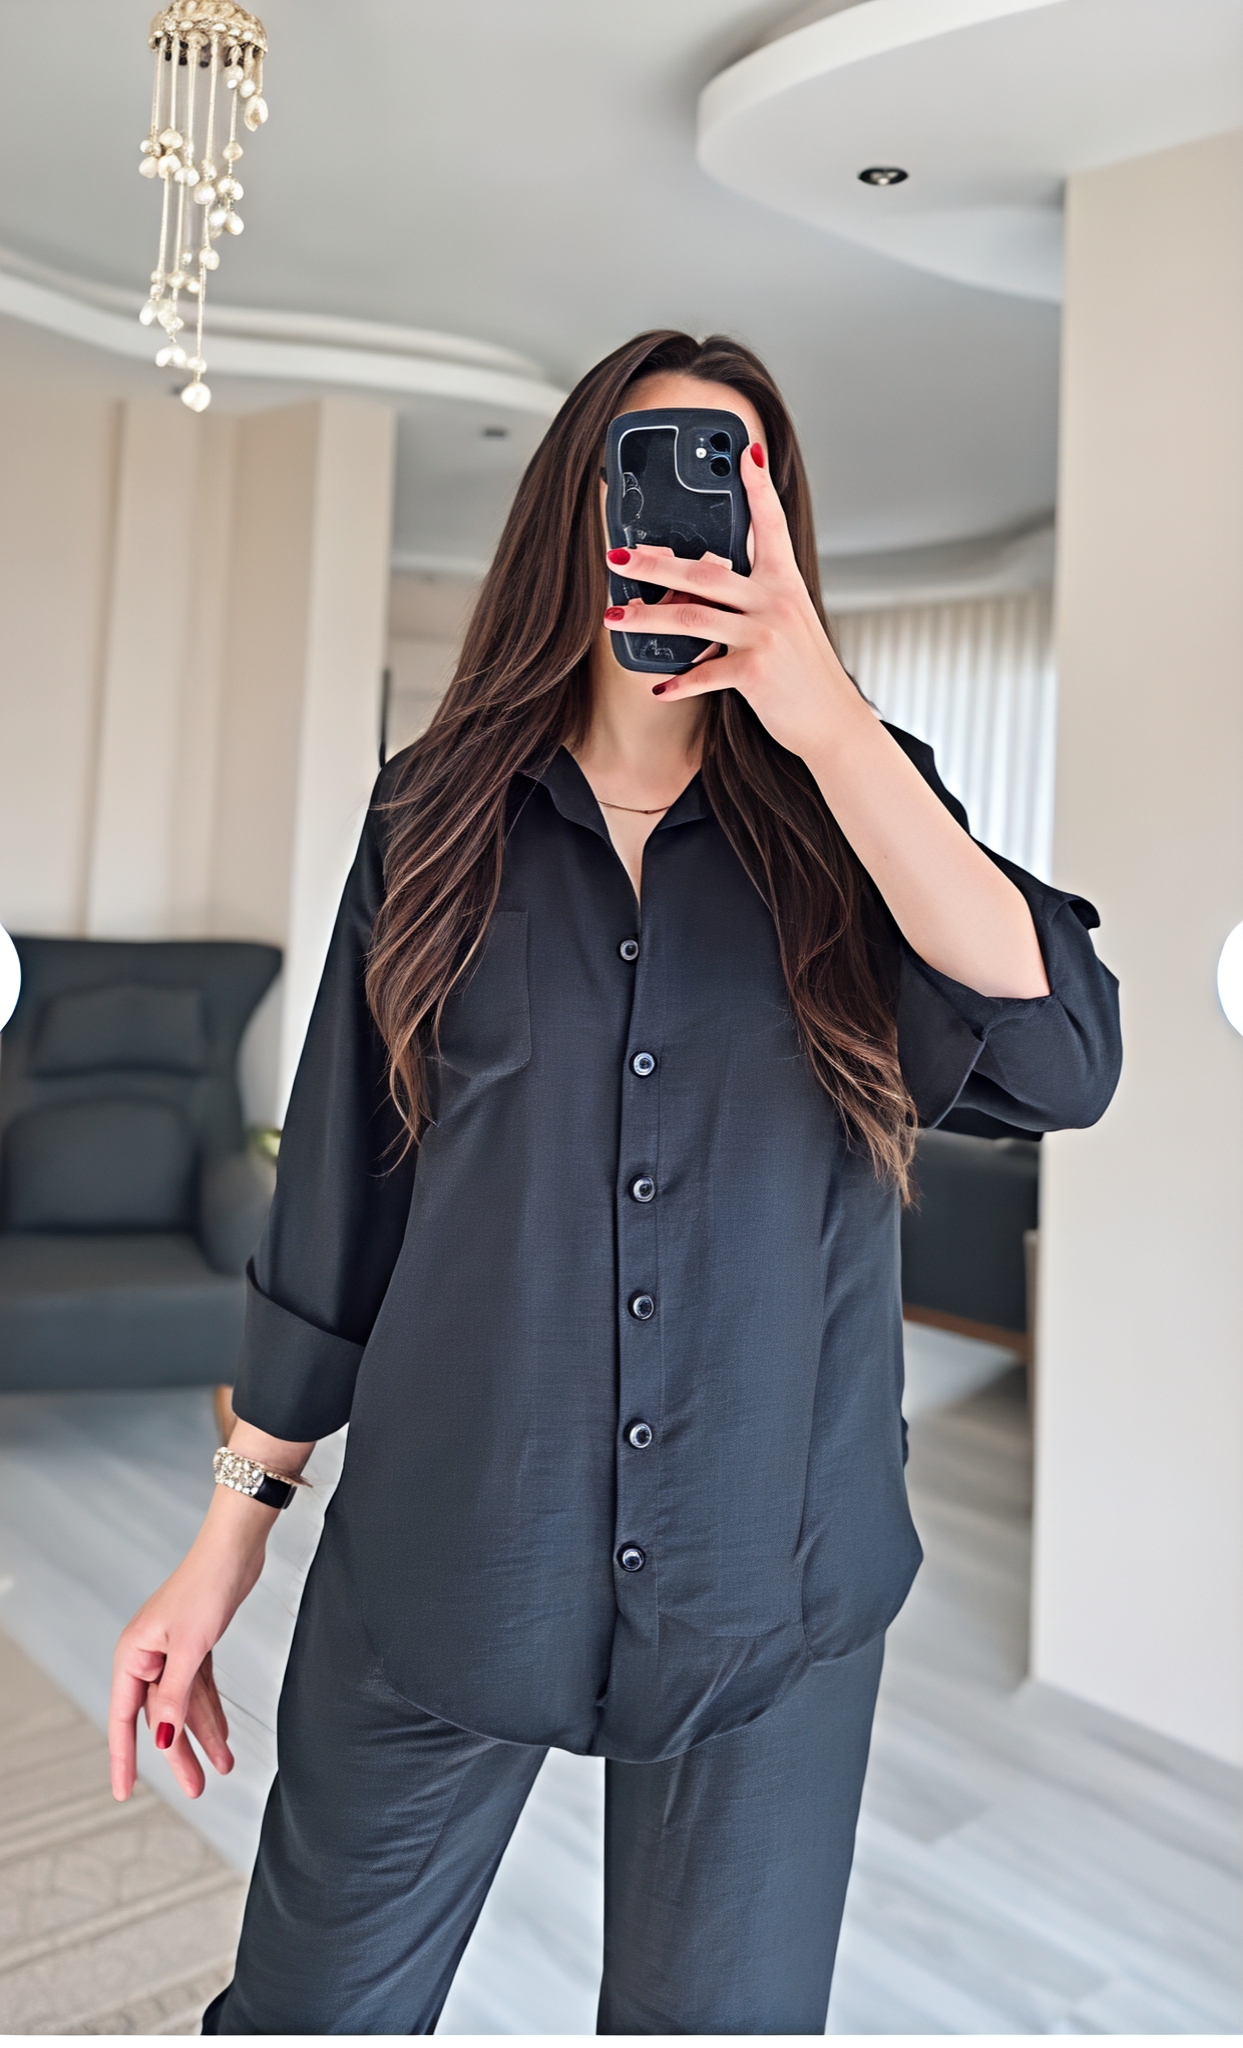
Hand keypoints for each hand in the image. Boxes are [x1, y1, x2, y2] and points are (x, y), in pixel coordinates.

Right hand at [108, 1488, 272, 1800]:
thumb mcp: (190, 1647)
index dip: (124, 1758)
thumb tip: (162, 1737)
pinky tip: (224, 1736)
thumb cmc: (207, 1585)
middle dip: (179, 1754)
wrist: (235, 1548)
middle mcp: (148, 1656)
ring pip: (183, 1706)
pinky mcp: (196, 1646)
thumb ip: (174, 1695)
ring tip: (224, 1767)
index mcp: (133, 1655)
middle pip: (159, 1717)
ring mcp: (172, 1652)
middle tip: (196, 1789)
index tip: (124, 1792)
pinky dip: (212, 1712)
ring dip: (203, 1736)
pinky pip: (200, 1690)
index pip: (124, 1718)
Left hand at [603, 442, 868, 765]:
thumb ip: (751, 596)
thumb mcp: (787, 621)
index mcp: (784, 582)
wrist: (832, 720)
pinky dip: (678, 682)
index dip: (758, 486)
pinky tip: (657, 686)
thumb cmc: (804, 671)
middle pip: (705, 572)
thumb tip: (702, 578)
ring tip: (614, 617)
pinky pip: (705, 673)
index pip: (771, 523)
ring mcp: (765, 635)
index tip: (745, 451)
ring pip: (692, 618)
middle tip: (617, 557)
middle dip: (655, 564)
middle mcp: (775, 601)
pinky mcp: (755, 672)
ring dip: (647, 618)